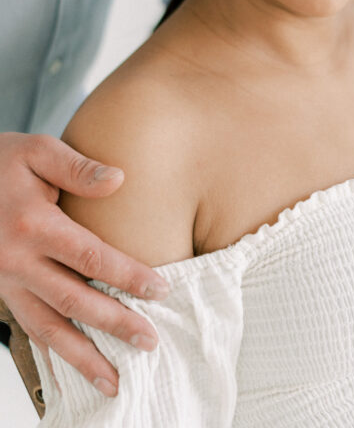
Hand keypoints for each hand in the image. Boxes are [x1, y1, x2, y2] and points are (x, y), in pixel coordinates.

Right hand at [0, 132, 170, 396]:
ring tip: (115, 378)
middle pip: (73, 301)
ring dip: (82, 357)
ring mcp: (6, 282)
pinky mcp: (2, 293)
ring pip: (48, 328)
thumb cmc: (1, 163)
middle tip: (150, 341)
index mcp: (32, 225)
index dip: (126, 275)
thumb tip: (118, 179)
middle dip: (114, 324)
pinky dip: (55, 353)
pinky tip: (77, 367)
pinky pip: (30, 329)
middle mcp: (17, 261)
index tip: (159, 289)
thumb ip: (77, 167)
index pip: (89, 257)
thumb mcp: (36, 152)